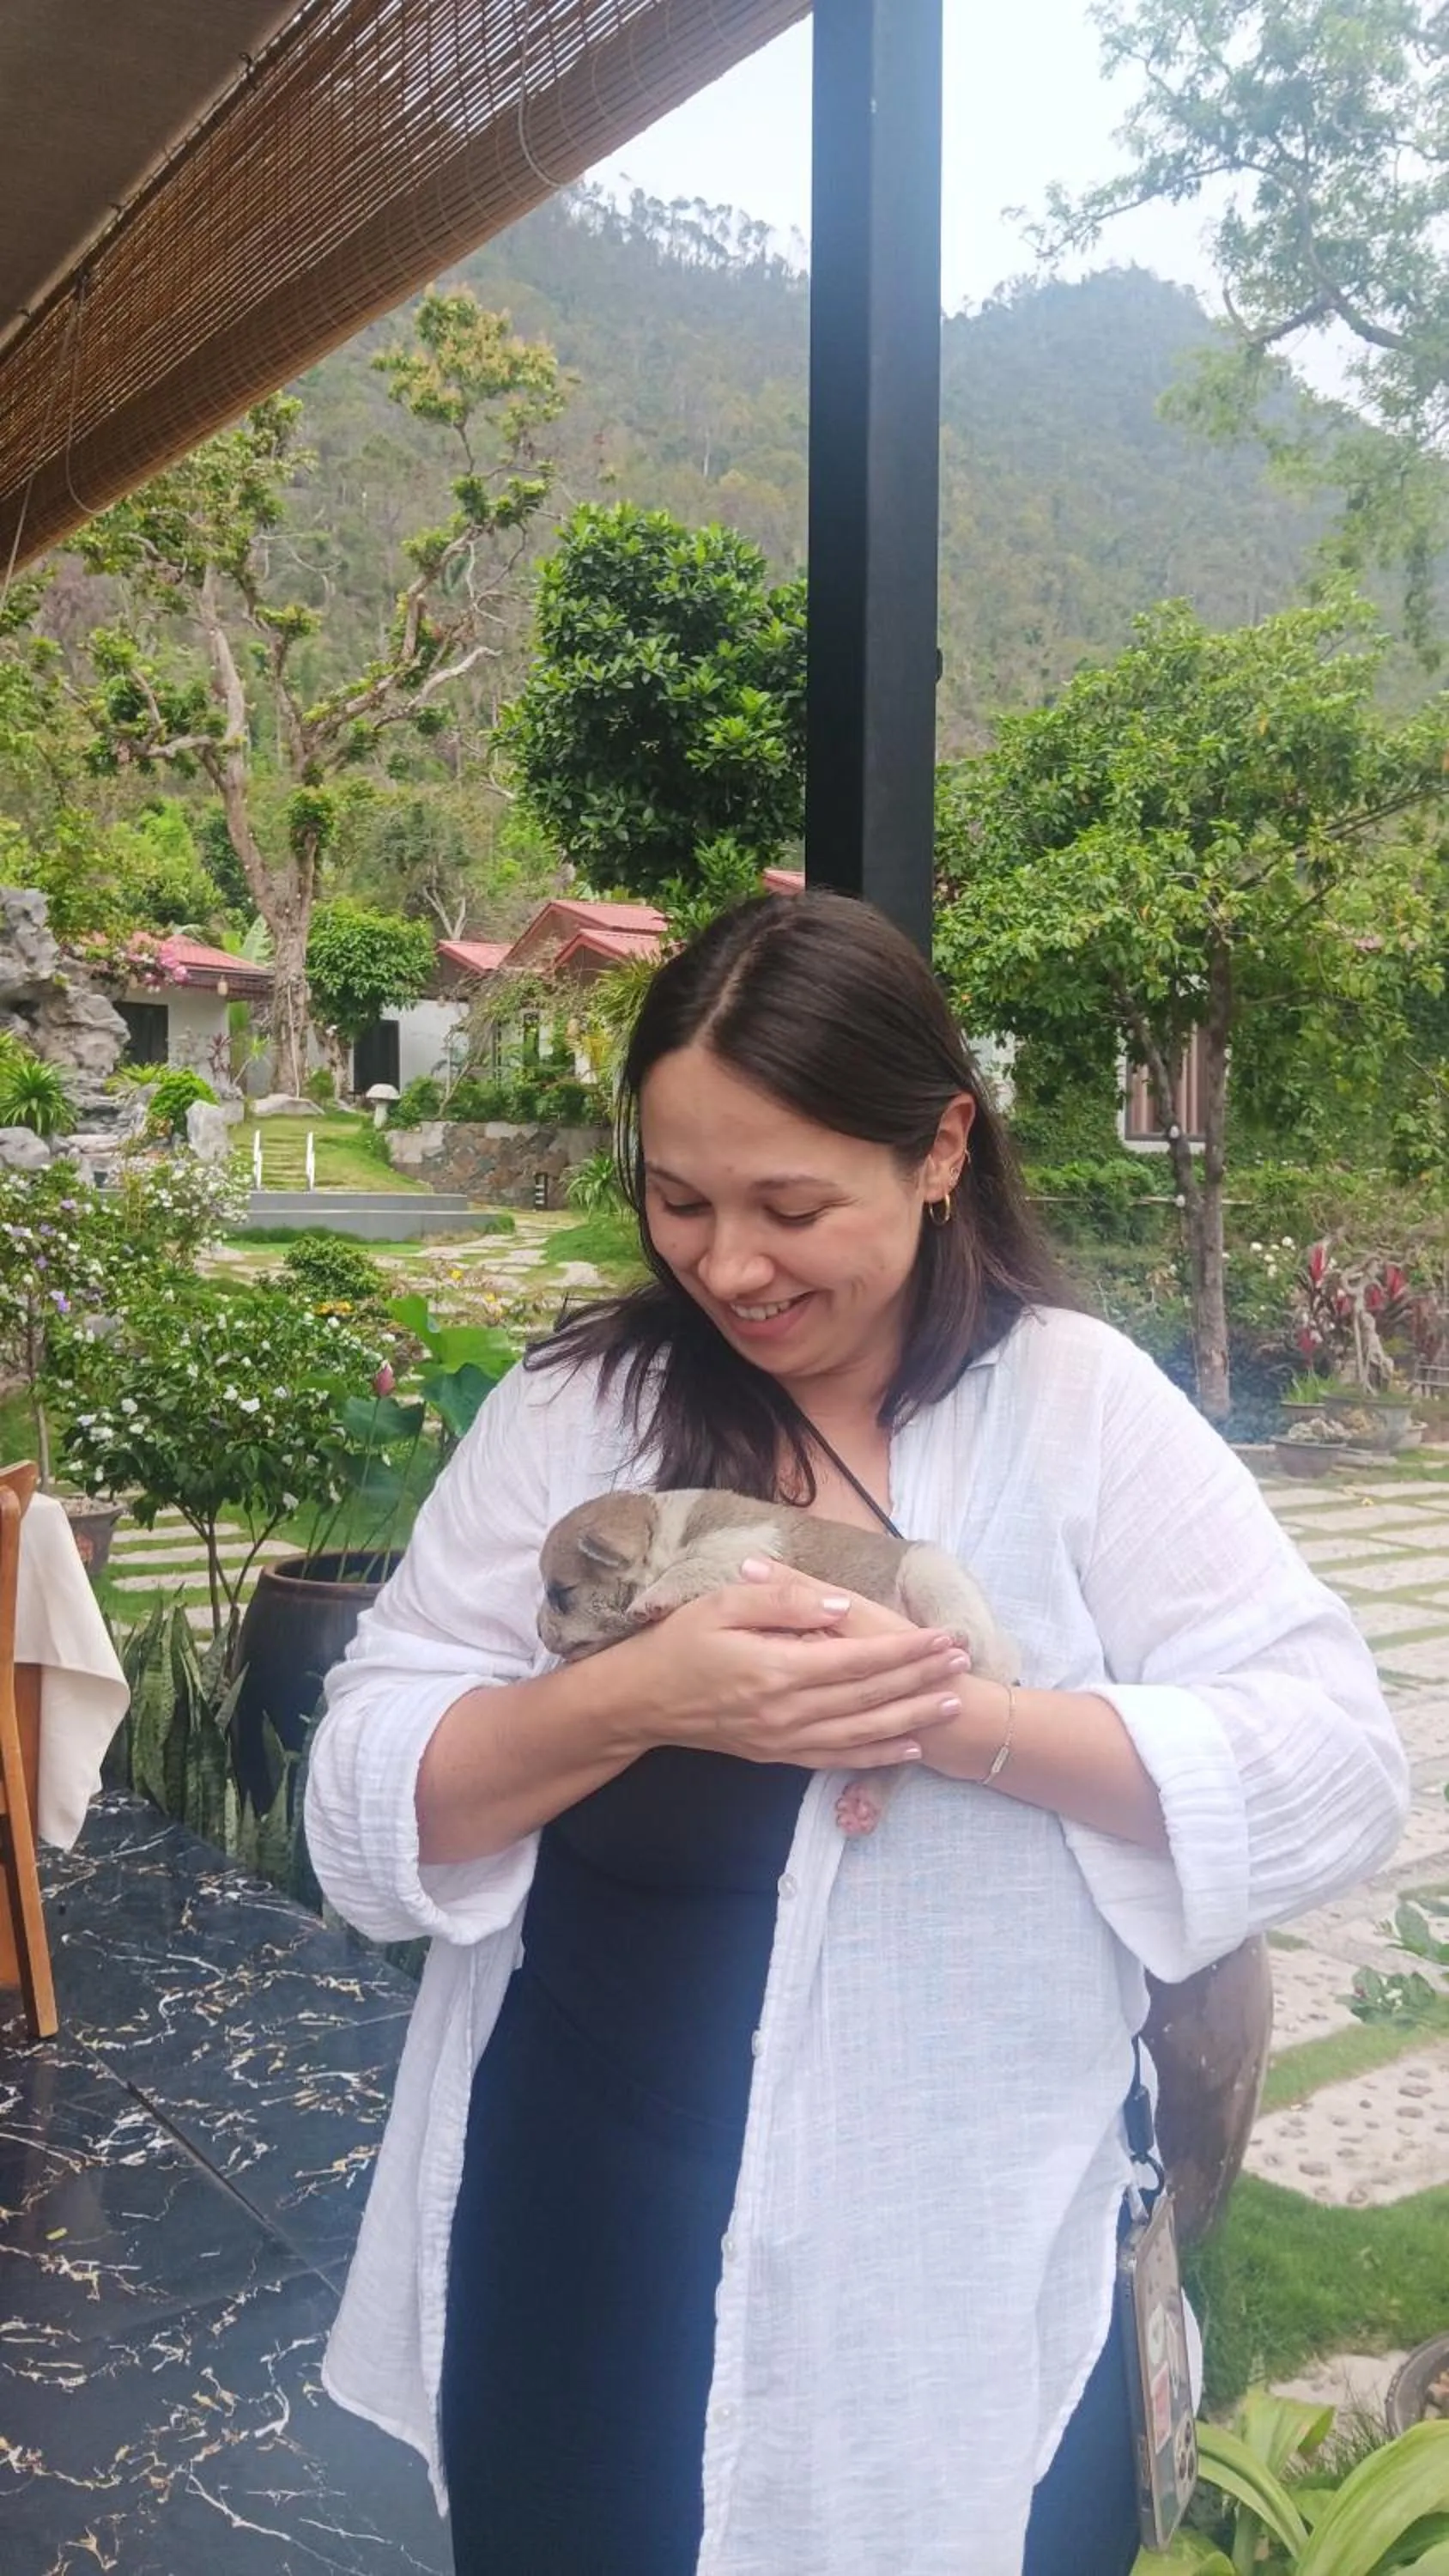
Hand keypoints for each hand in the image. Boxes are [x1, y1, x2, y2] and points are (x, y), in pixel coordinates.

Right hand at [617, 1568, 970, 1770]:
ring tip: (949, 1703)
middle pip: (869, 1695)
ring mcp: (783, 1738)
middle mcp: (787, 1710)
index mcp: (777, 1668)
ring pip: (861, 1731)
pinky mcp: (776, 1755)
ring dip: (910, 1718)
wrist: (640, 1702)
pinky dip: (875, 1753)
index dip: (906, 1649)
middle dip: (921, 1679)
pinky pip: (836, 1758)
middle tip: (963, 1663)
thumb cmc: (677, 1643)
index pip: (858, 1658)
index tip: (944, 1636)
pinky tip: (905, 1746)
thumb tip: (837, 1606)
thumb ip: (781, 1600)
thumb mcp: (720, 1603)